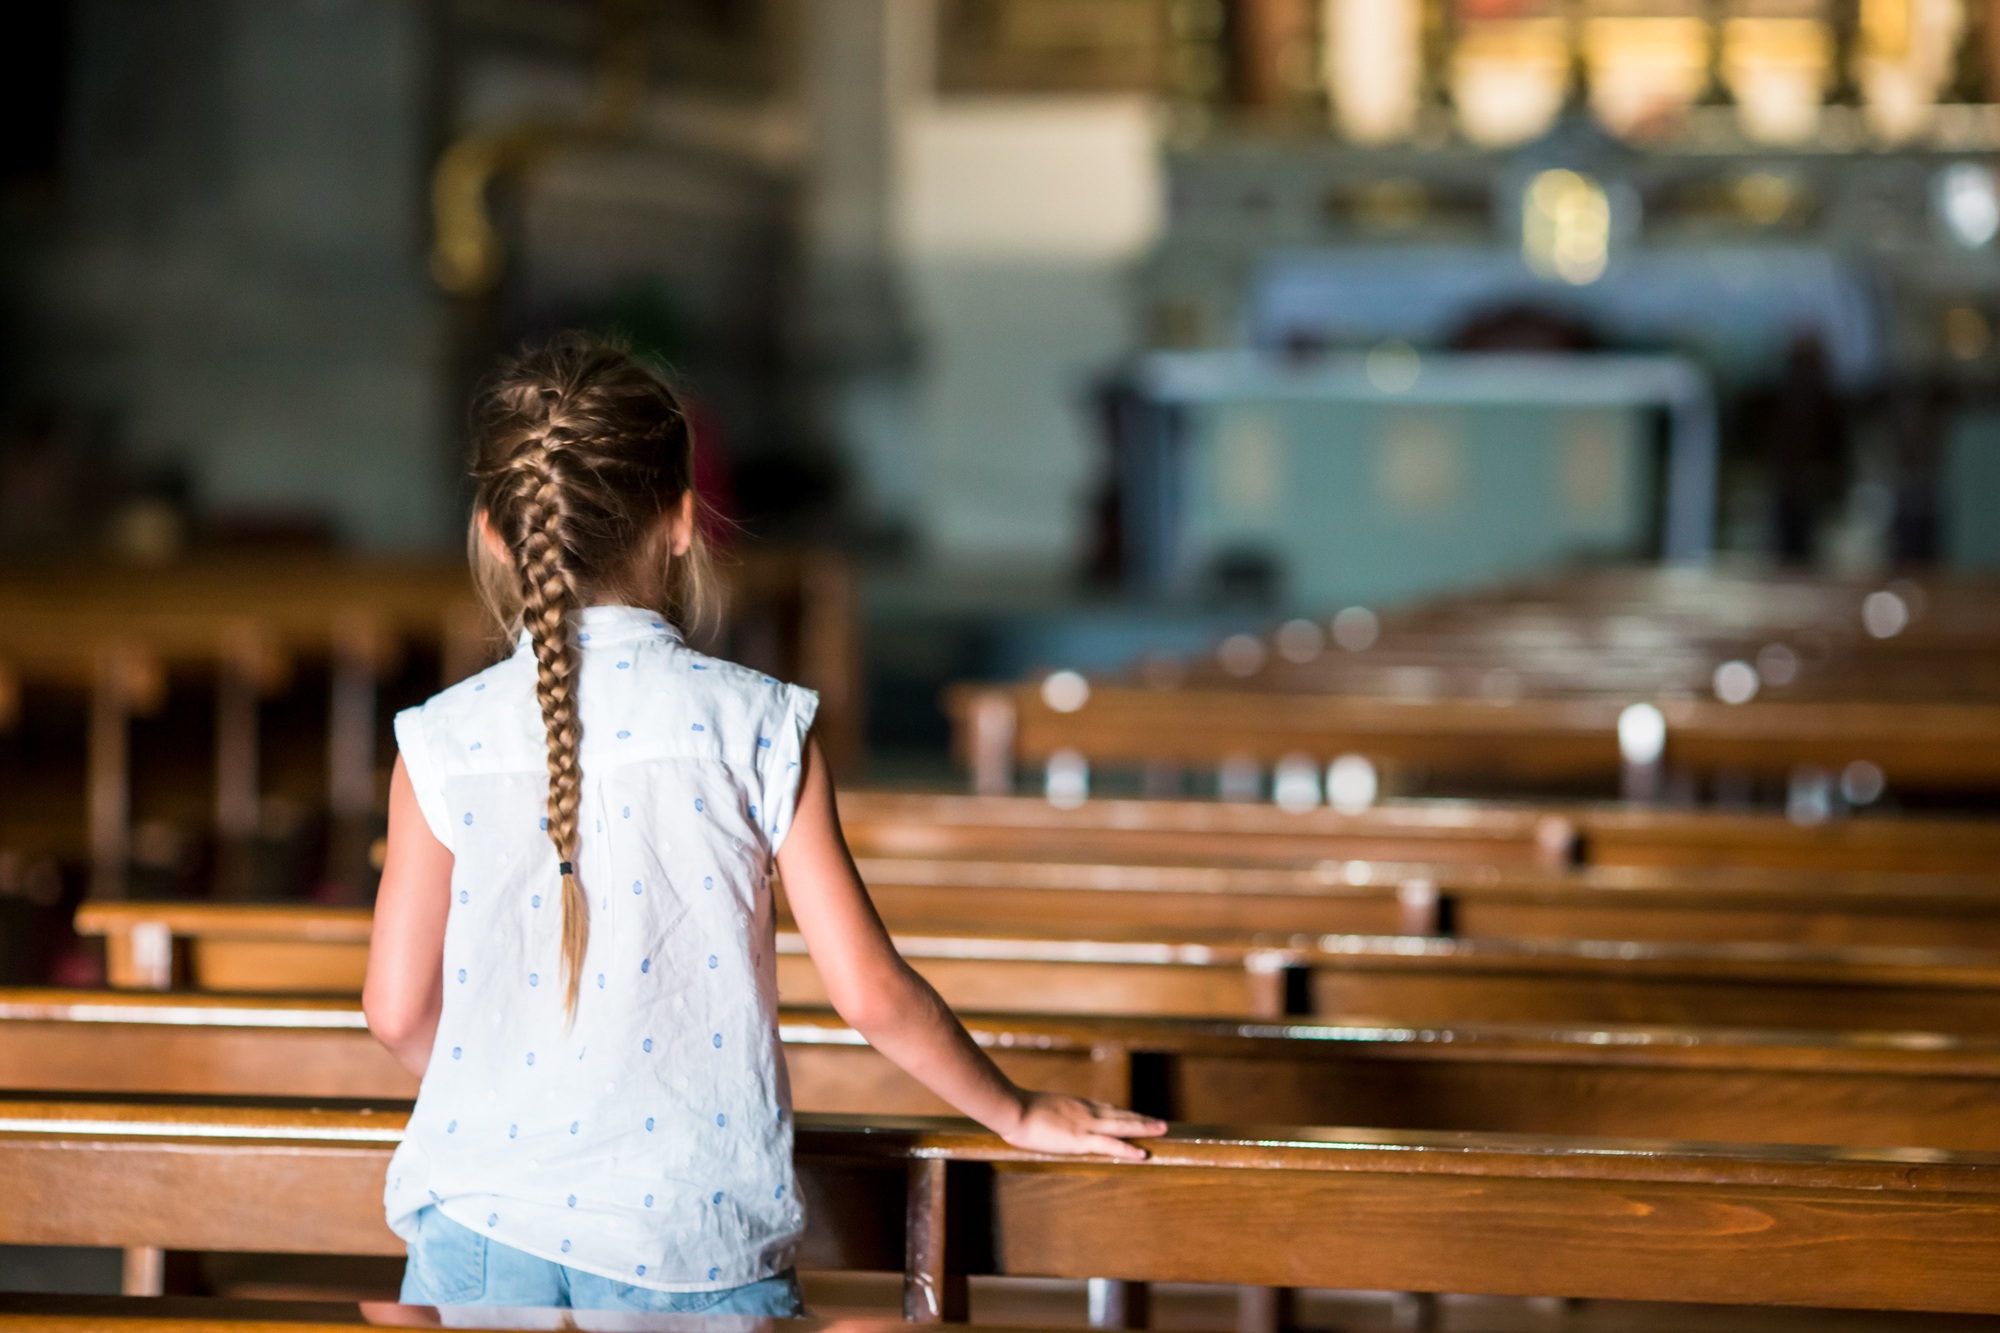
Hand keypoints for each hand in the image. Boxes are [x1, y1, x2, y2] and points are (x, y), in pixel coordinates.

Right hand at [998, 1092, 1168, 1160]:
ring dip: (1144, 1128)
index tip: (1137, 1114)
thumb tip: (1042, 1119)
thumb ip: (1048, 1114)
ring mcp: (1087, 1125)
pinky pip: (1111, 1145)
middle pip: (1122, 1114)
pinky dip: (1128, 1149)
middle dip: (1142, 1119)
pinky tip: (1142, 1153)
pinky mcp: (1082, 1139)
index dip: (1124, 1113)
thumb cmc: (1018, 1109)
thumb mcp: (1039, 1108)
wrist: (1014, 1109)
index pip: (1107, 1108)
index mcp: (1077, 1105)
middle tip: (1161, 1122)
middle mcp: (1087, 1111)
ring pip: (1123, 1125)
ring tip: (1162, 1130)